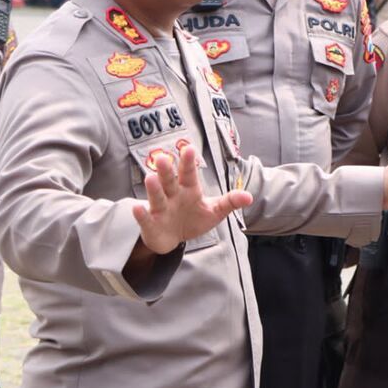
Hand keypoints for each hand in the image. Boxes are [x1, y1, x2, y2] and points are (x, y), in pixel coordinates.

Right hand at [132, 146, 253, 255]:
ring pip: (157, 197)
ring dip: (154, 188)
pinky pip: (145, 219)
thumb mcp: (214, 211)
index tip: (188, 148)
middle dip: (166, 171)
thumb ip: (230, 202)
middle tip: (163, 158)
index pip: (189, 174)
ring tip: (151, 178)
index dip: (188, 162)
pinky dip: (141, 215)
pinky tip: (138, 208)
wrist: (174, 239)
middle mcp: (172, 196)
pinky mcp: (151, 225)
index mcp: (188, 189)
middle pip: (169, 181)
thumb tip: (250, 197)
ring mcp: (160, 209)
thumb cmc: (193, 218)